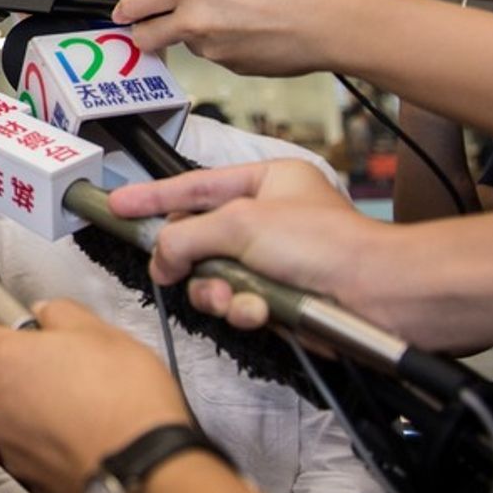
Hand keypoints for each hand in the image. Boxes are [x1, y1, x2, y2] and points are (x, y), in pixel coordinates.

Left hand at [0, 300, 191, 492]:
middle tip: (73, 374)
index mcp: (6, 360)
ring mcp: (10, 449)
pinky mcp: (30, 483)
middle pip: (1, 378)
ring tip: (90, 414)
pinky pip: (36, 455)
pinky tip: (90, 444)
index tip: (4, 326)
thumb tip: (46, 314)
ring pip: (19, 418)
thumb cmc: (125, 400)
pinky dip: (55, 448)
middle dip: (31, 373)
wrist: (147, 474)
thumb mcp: (102, 333)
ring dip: (43, 412)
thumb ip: (62, 313)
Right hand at [108, 160, 368, 327]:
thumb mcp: (240, 223)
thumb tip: (159, 261)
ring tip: (230, 297)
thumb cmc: (320, 243)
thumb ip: (185, 236)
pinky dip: (241, 309)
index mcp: (266, 181)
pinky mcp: (276, 299)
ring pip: (212, 276)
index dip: (153, 197)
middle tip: (168, 270)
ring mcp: (272, 261)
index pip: (194, 185)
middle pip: (198, 237)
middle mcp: (267, 218)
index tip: (116, 205)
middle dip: (189, 259)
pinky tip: (258, 311)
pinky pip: (235, 302)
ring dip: (215, 290)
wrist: (376, 296)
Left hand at [113, 0, 349, 75]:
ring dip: (198, 36)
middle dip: (145, 32)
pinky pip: (216, 56)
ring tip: (237, 19)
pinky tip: (253, 34)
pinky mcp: (229, 68)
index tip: (122, 11)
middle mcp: (194, 21)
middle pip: (144, 36)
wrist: (328, 21)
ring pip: (187, 45)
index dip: (125, 9)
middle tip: (155, 26)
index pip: (135, 3)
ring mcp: (211, 50)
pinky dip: (226, 47)